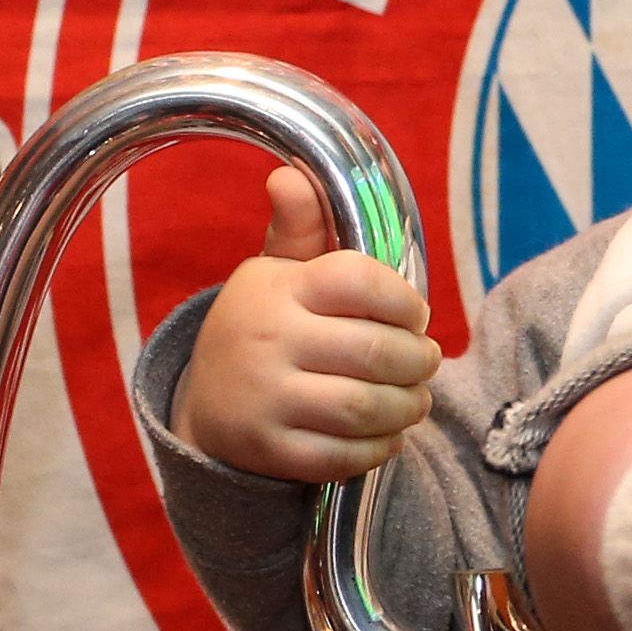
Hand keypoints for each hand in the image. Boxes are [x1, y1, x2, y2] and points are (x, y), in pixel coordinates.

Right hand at [175, 168, 440, 481]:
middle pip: (376, 351)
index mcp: (279, 288)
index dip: (405, 301)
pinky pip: (343, 455)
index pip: (361, 281)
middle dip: (420, 360)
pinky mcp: (269, 450)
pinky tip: (388, 435)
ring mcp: (266, 399)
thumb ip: (300, 228)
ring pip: (365, 407)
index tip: (414, 314)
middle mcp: (269, 340)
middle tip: (427, 362)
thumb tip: (290, 175)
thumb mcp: (276, 273)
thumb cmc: (264, 326)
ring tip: (417, 398)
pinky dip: (380, 448)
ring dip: (408, 406)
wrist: (204, 404)